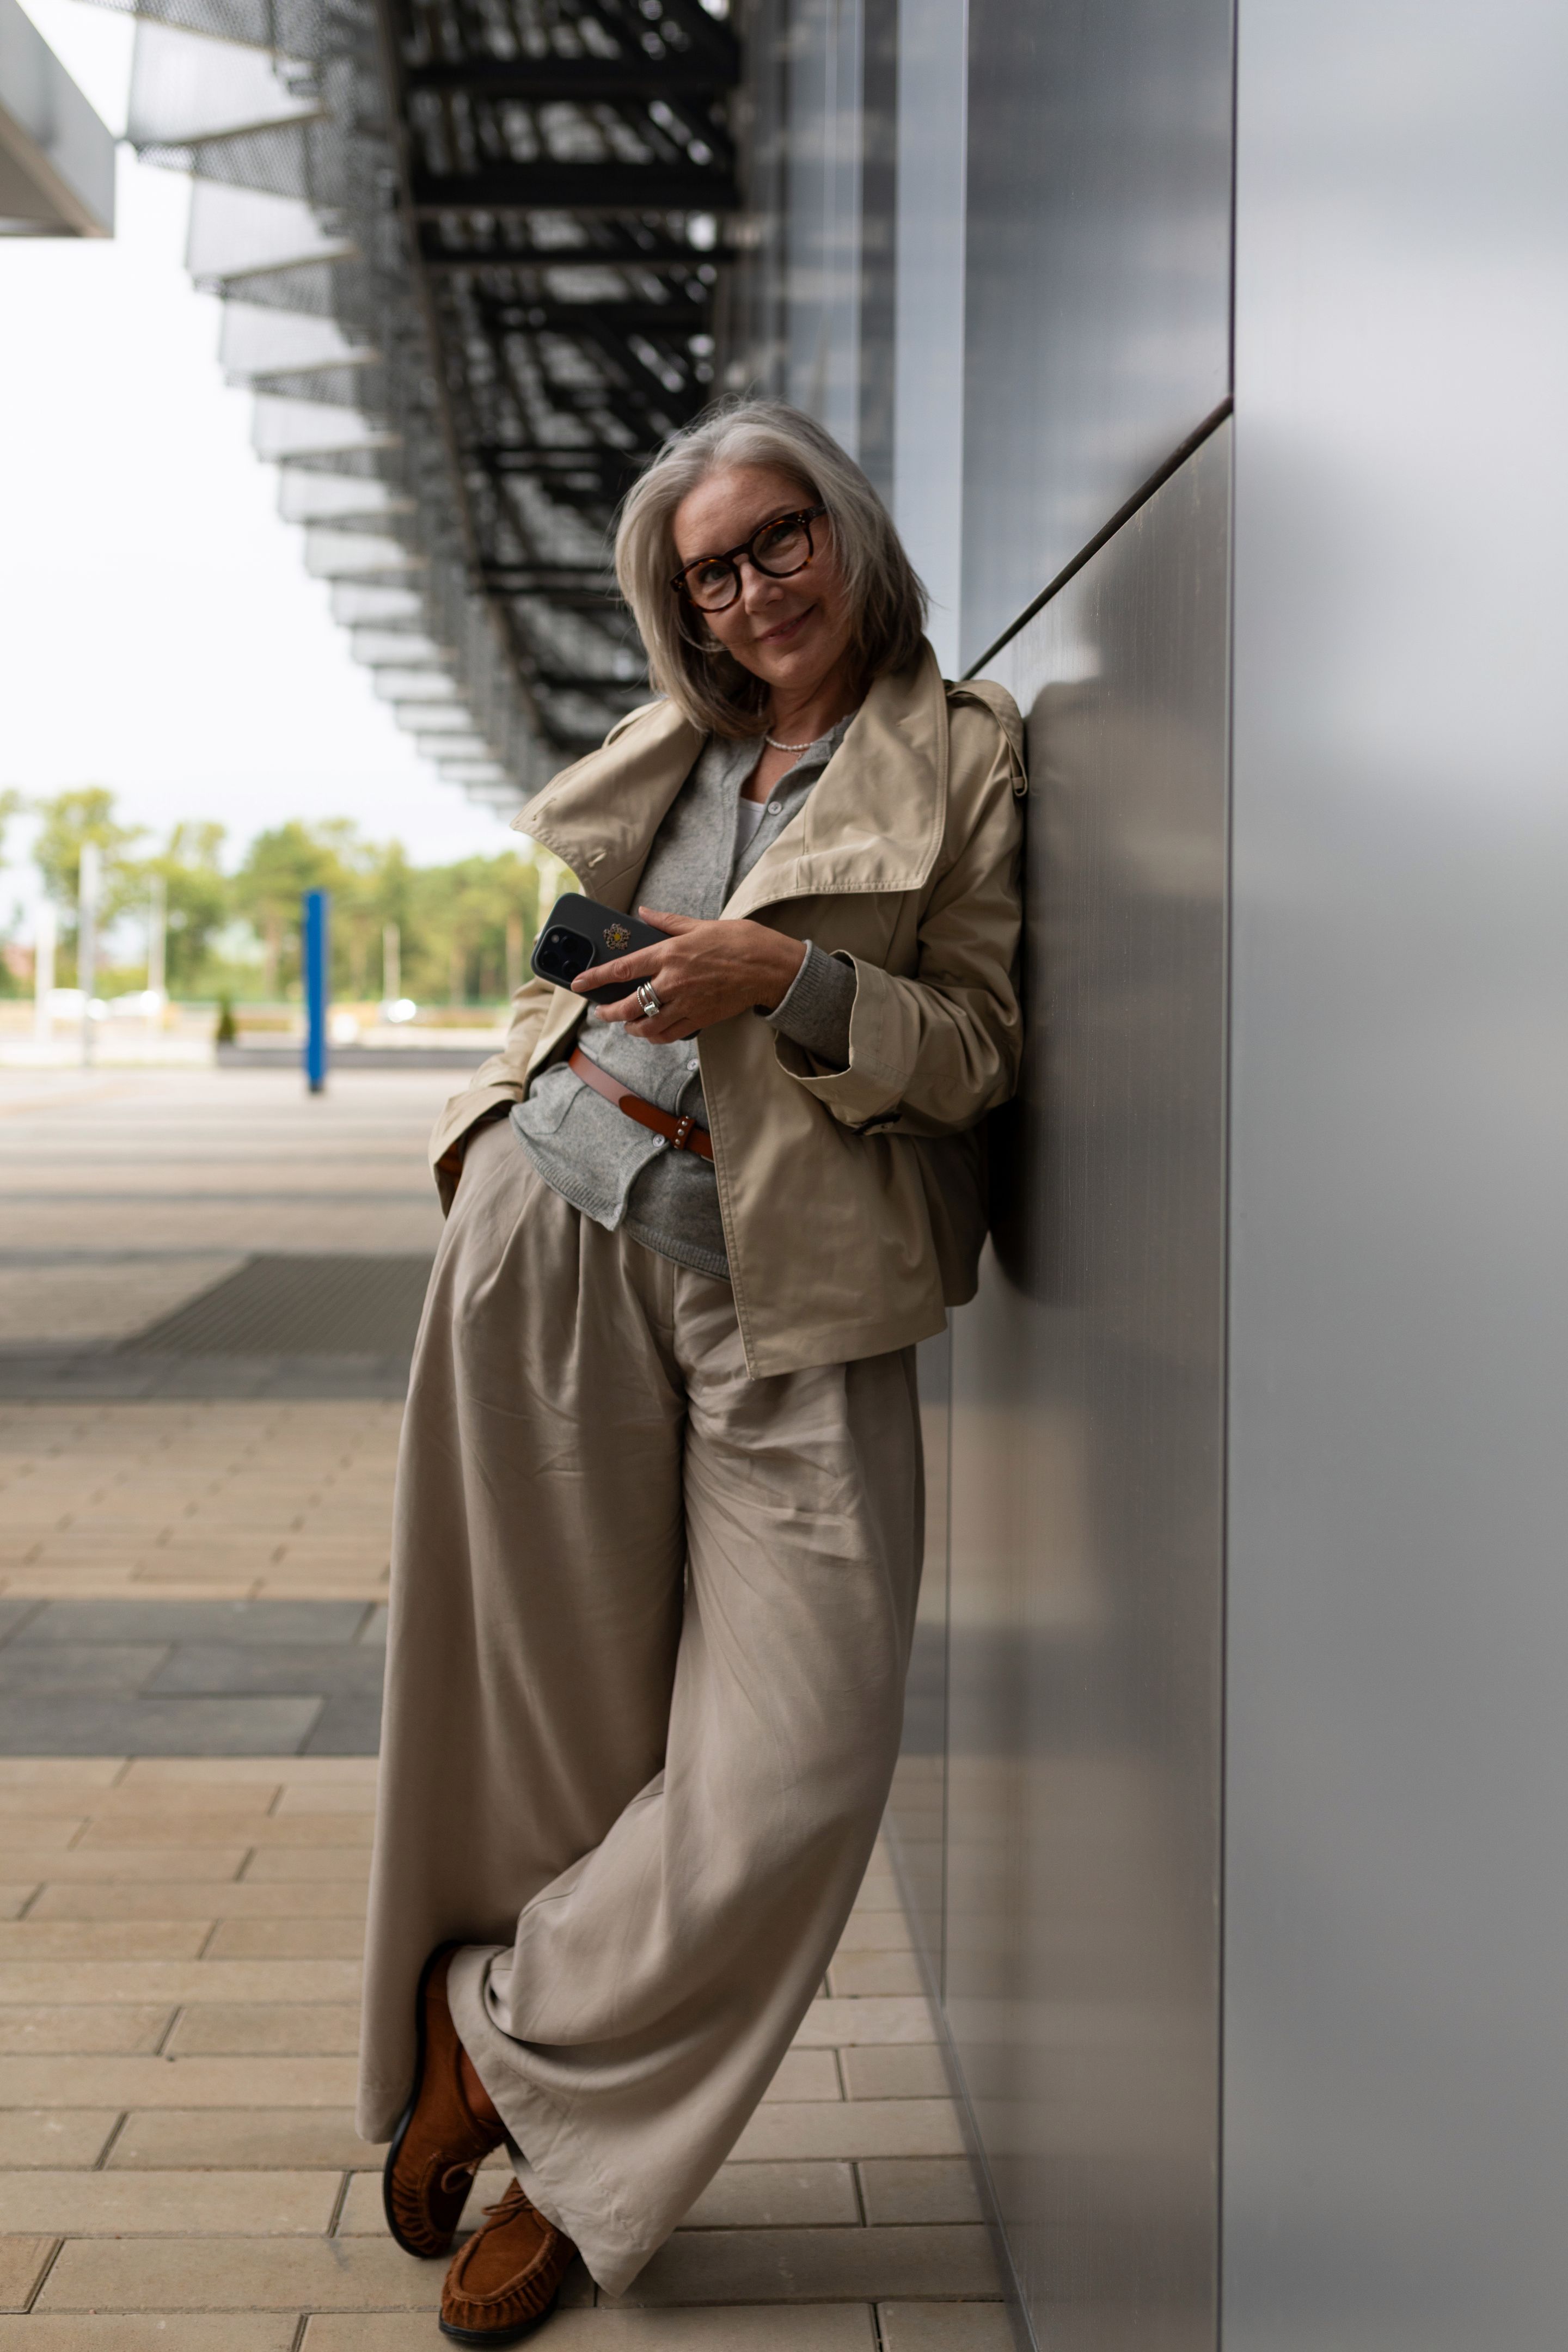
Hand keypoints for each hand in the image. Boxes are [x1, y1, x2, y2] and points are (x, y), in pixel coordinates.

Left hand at [576, 908, 806, 1041]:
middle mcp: (674, 981)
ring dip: (631, 1027)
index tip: (579, 983)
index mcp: (670, 954)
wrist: (769, 966)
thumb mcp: (700, 924)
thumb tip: (643, 912)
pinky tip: (650, 1033)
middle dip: (609, 1011)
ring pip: (648, 1025)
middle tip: (601, 1012)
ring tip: (626, 1024)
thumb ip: (667, 921)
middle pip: (630, 1004)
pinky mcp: (700, 1019)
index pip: (623, 968)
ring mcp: (687, 1004)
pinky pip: (670, 1034)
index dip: (596, 978)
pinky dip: (655, 1036)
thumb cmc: (738, 941)